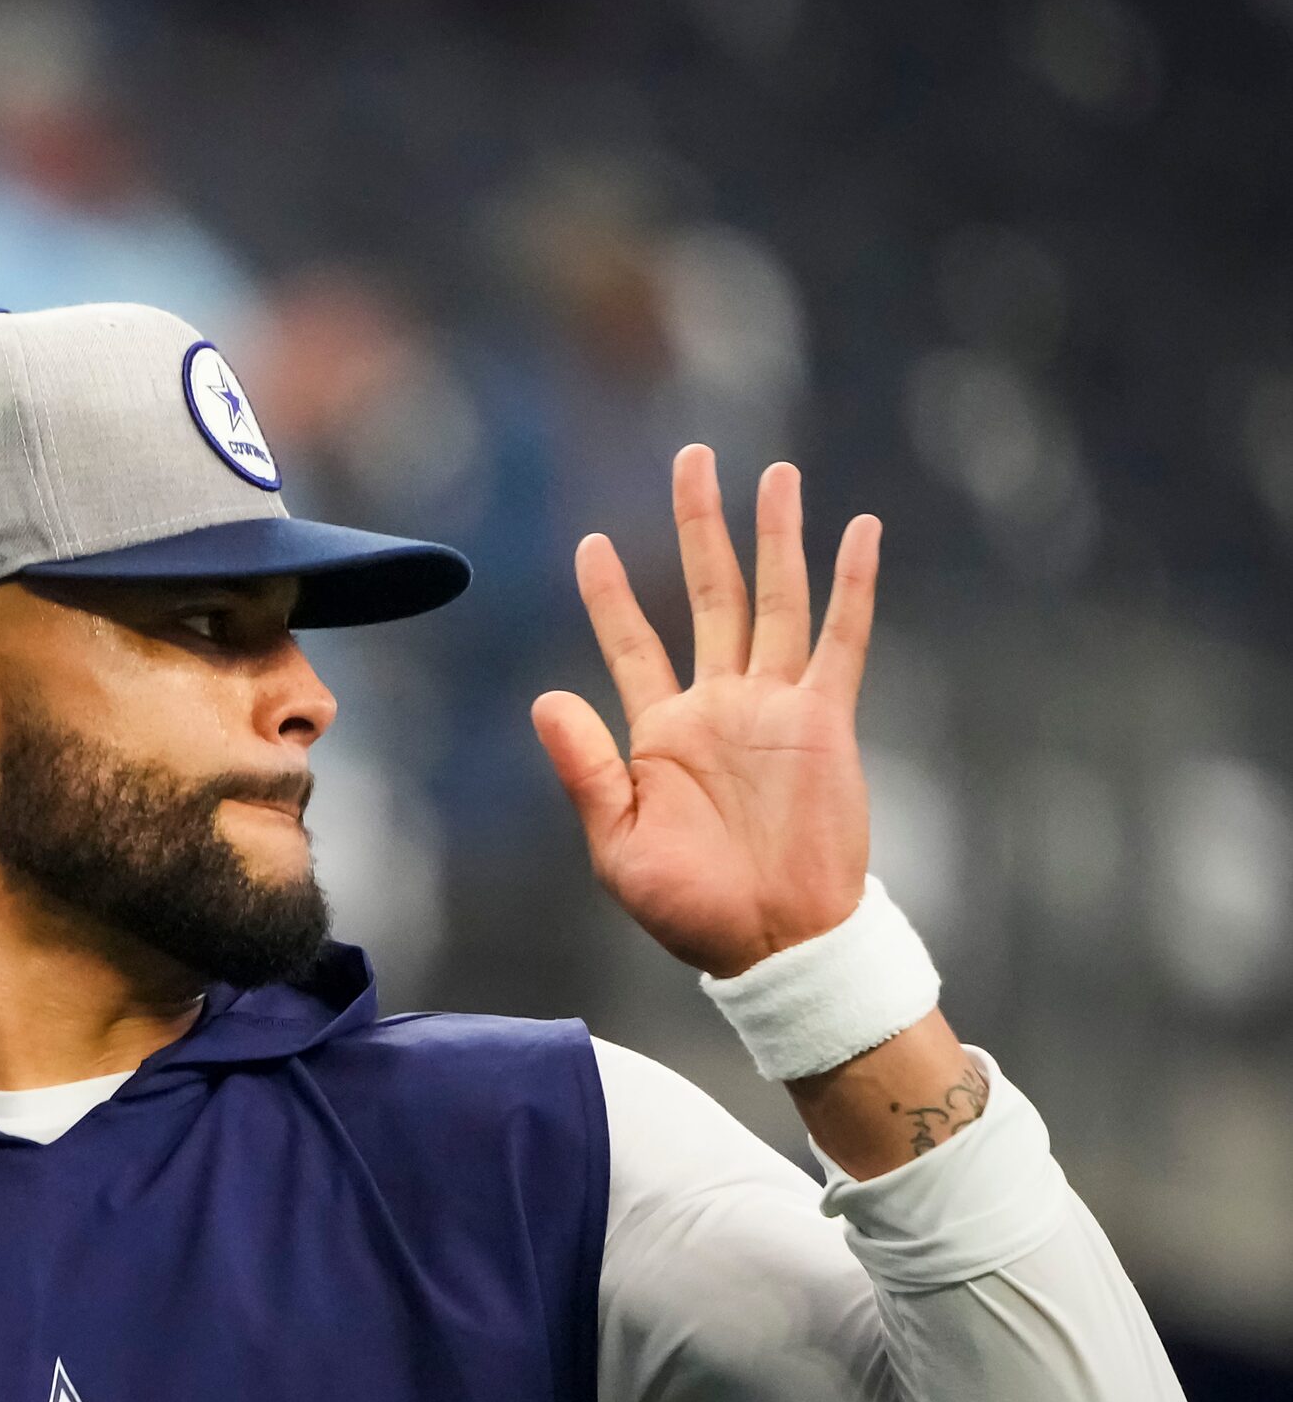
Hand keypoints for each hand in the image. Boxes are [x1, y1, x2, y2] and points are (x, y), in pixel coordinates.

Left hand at [530, 449, 879, 977]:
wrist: (774, 943)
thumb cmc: (691, 909)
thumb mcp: (618, 843)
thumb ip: (585, 767)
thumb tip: (545, 697)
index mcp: (660, 732)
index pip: (632, 642)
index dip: (611, 593)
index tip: (590, 541)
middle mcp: (719, 705)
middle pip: (708, 592)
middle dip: (698, 526)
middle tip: (693, 458)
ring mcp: (775, 708)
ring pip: (775, 599)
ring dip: (774, 536)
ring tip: (775, 473)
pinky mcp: (828, 721)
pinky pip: (842, 639)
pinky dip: (851, 586)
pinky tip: (857, 530)